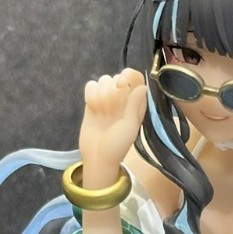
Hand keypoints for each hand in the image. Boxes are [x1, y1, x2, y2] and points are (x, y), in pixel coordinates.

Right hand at [78, 68, 148, 183]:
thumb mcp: (130, 126)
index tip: (120, 86)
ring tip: (101, 112)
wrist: (98, 157)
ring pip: (102, 80)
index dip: (126, 76)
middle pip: (115, 77)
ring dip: (100, 94)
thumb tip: (142, 86)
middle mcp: (122, 99)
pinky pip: (90, 85)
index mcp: (135, 103)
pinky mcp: (92, 102)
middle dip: (110, 90)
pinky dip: (90, 94)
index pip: (134, 77)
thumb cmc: (117, 145)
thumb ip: (134, 104)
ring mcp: (107, 99)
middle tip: (109, 110)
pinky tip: (92, 108)